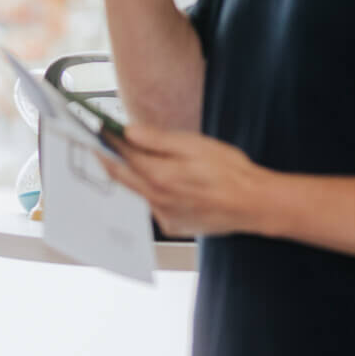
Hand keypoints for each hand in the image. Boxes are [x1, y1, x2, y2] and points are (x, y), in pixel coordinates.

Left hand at [98, 123, 271, 238]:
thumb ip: (158, 140)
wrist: (254, 204)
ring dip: (134, 176)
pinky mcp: (172, 226)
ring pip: (138, 192)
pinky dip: (153, 192)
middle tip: (102, 143)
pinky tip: (167, 183)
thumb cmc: (230, 172)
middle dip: (110, 158)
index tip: (100, 129)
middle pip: (121, 176)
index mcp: (159, 176)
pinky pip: (154, 206)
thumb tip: (129, 131)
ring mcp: (163, 216)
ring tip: (136, 159)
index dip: (109, 140)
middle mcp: (156, 200)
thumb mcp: (194, 145)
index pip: (122, 155)